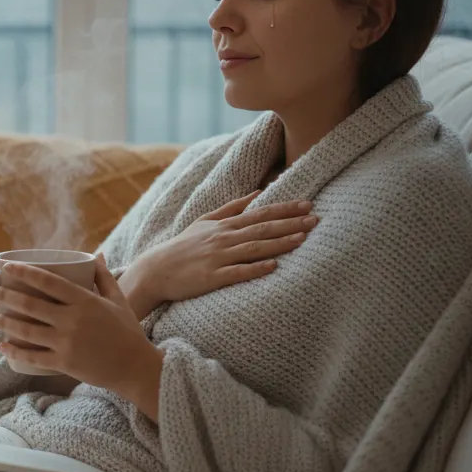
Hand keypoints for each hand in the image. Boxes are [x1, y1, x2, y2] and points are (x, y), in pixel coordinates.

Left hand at [0, 253, 161, 395]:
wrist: (135, 367)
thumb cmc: (127, 331)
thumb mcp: (118, 300)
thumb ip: (104, 276)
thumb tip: (96, 254)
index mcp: (85, 300)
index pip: (48, 281)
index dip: (25, 272)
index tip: (7, 267)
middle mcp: (73, 320)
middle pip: (31, 305)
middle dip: (6, 297)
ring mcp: (67, 342)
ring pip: (27, 331)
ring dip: (5, 322)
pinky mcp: (64, 363)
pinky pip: (33, 357)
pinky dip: (14, 351)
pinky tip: (1, 345)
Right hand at [127, 191, 317, 315]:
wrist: (156, 269)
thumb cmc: (182, 246)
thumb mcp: (204, 222)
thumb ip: (231, 208)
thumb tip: (256, 193)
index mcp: (224, 225)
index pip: (260, 214)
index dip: (285, 209)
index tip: (307, 204)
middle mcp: (223, 239)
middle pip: (262, 229)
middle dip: (290, 223)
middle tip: (315, 219)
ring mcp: (218, 258)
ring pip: (254, 248)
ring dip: (279, 243)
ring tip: (302, 239)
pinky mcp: (212, 277)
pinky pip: (238, 272)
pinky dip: (256, 268)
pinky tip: (273, 266)